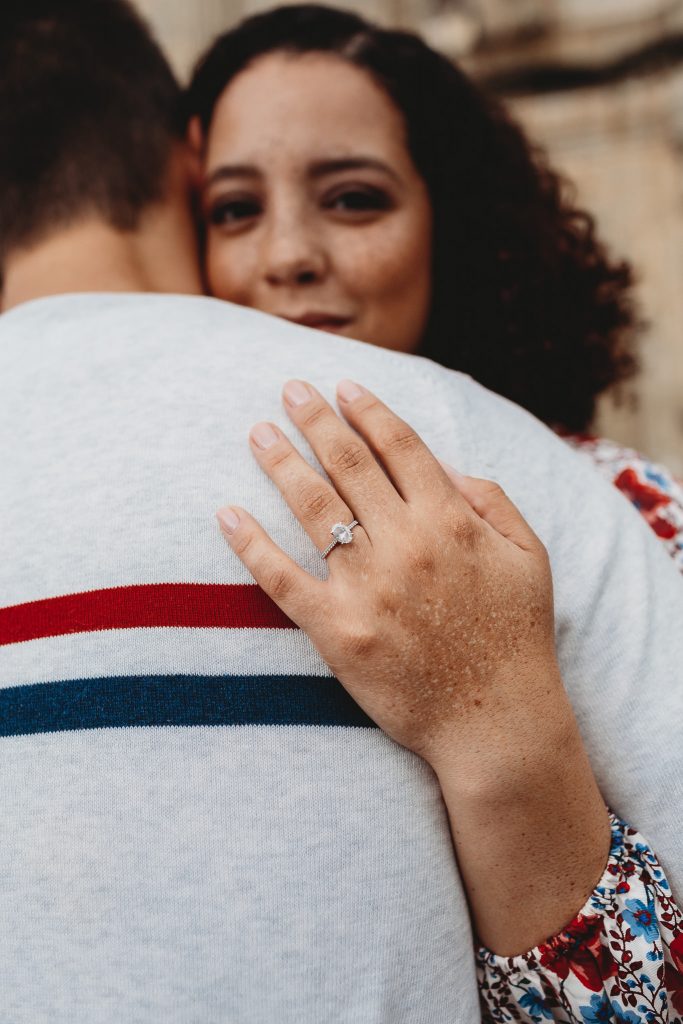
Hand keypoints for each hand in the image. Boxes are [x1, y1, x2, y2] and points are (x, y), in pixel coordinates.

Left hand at [216, 378, 561, 774]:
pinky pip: (282, 578)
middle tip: (290, 390)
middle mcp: (406, 544)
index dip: (368, 410)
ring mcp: (368, 587)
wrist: (496, 722)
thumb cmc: (516, 637)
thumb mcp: (529, 557)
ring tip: (258, 433)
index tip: (343, 387)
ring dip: (281, 463)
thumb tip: (443, 465)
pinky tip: (226, 514)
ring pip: (313, 508)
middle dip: (315, 420)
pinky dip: (250, 544)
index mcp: (451, 520)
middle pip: (349, 465)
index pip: (400, 447)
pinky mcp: (337, 630)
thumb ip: (492, 501)